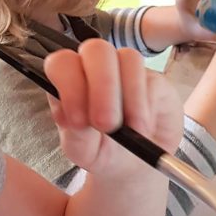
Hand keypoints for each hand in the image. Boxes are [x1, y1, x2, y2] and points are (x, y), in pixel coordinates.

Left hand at [43, 38, 182, 177]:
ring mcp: (126, 71)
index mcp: (70, 82)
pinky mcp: (154, 79)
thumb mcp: (84, 152)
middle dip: (101, 85)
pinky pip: (151, 79)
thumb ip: (76, 135)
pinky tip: (143, 127)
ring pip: (128, 57)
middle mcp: (97, 70)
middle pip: (96, 49)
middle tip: (106, 123)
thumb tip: (77, 119)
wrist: (137, 166)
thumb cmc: (103, 152)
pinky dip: (146, 107)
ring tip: (132, 130)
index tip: (77, 121)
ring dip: (129, 96)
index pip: (61, 63)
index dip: (68, 85)